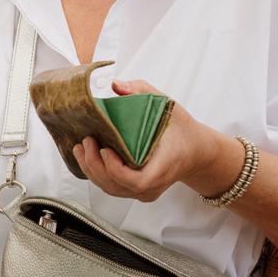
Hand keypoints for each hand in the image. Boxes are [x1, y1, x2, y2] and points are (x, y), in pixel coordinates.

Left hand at [72, 80, 237, 203]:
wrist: (196, 151)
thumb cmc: (181, 129)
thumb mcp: (167, 104)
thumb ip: (142, 91)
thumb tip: (116, 85)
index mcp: (164, 164)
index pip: (137, 180)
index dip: (115, 169)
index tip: (105, 149)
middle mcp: (155, 183)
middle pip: (117, 186)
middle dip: (95, 165)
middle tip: (86, 142)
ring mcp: (146, 191)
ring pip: (112, 189)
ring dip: (91, 170)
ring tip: (81, 148)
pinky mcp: (138, 191)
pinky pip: (113, 187)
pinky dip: (97, 173)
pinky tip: (87, 157)